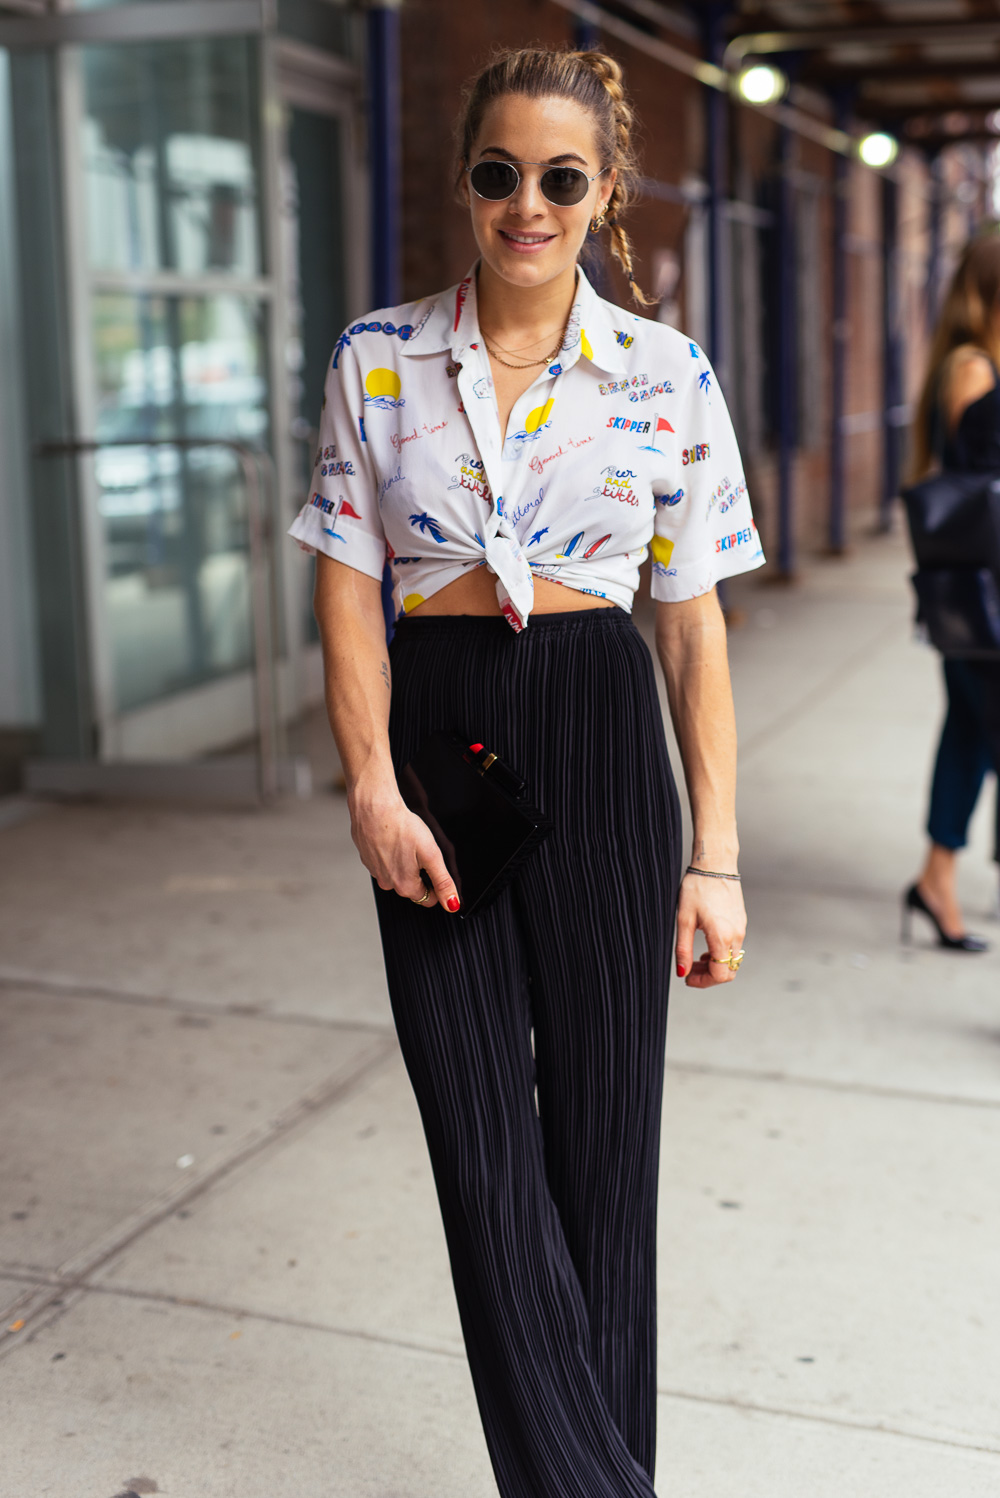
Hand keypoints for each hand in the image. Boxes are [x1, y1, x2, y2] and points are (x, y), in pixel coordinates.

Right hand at [348, 783, 459, 912]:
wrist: (374, 807)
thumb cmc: (402, 827)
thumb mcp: (431, 855)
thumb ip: (443, 882)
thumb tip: (452, 904)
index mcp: (405, 886)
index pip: (427, 898)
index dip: (436, 885)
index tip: (435, 866)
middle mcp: (387, 883)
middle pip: (411, 887)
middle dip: (420, 872)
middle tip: (421, 850)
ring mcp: (374, 871)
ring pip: (396, 874)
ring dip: (404, 863)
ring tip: (406, 842)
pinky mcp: (366, 858)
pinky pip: (383, 862)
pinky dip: (389, 854)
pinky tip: (393, 839)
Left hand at [675, 872, 745, 987]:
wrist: (715, 864)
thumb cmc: (697, 888)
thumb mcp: (684, 919)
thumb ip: (683, 949)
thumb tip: (682, 972)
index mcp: (721, 936)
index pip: (719, 975)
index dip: (702, 982)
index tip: (687, 978)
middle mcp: (736, 935)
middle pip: (728, 971)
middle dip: (708, 976)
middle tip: (690, 970)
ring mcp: (741, 928)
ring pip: (732, 959)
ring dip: (715, 965)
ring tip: (696, 958)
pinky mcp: (741, 922)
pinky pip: (735, 947)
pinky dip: (721, 953)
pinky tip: (707, 944)